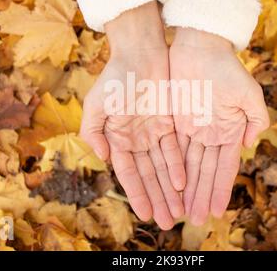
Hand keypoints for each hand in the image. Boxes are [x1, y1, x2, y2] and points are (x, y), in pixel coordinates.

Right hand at [80, 2, 184, 229]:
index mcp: (117, 139)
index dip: (137, 194)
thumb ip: (93, 132)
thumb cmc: (115, 77)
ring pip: (163, 167)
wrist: (139, 53)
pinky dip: (178, 166)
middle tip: (167, 223)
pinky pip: (175, 149)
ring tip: (179, 212)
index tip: (146, 215)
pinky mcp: (169, 124)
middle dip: (157, 199)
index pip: (129, 174)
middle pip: (149, 176)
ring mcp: (153, 133)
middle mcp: (136, 140)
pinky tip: (184, 184)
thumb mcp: (96, 104)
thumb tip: (102, 157)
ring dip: (170, 190)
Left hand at [169, 28, 268, 224]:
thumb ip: (256, 118)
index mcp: (230, 131)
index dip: (220, 189)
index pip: (224, 167)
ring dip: (186, 188)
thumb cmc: (226, 67)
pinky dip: (171, 168)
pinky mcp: (174, 122)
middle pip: (204, 171)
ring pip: (188, 165)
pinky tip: (170, 185)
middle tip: (195, 220)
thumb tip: (249, 144)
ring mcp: (192, 129)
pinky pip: (172, 149)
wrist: (199, 47)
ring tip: (181, 210)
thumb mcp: (249, 92)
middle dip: (201, 196)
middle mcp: (211, 134)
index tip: (217, 211)